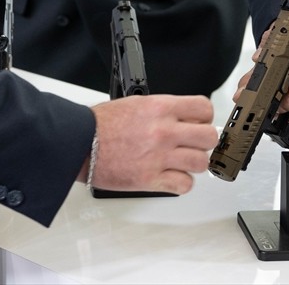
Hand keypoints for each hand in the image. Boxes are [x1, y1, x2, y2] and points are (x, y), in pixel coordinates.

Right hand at [85, 94, 216, 194]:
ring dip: (193, 163)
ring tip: (181, 162)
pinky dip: (181, 183)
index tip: (199, 123)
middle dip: (203, 141)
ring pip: (201, 162)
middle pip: (209, 137)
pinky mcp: (151, 179)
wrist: (80, 143)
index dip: (204, 117)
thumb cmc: (101, 124)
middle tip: (194, 144)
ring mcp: (159, 156)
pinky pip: (184, 184)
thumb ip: (163, 110)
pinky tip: (171, 176)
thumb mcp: (137, 103)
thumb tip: (183, 118)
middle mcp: (164, 131)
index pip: (203, 108)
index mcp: (160, 108)